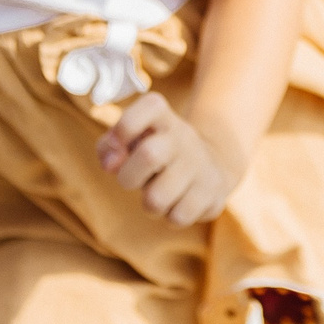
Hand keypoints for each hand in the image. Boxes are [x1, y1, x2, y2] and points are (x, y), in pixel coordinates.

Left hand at [99, 92, 243, 225]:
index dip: (125, 127)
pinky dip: (171, 216)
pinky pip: (178, 217)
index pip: (150, 106)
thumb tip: (110, 165)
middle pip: (150, 154)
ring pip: (157, 198)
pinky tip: (179, 203)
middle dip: (128, 178)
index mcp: (164, 118)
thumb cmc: (158, 153)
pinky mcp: (215, 193)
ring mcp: (202, 165)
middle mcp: (184, 137)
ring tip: (158, 195)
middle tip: (133, 181)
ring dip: (150, 204)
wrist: (214, 162)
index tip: (119, 143)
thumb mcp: (132, 140)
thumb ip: (109, 146)